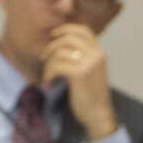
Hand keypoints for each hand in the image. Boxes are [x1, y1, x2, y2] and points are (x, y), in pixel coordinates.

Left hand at [41, 24, 117, 140]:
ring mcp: (89, 62)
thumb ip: (80, 57)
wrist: (98, 113)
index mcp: (99, 51)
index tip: (52, 36)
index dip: (65, 29)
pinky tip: (49, 86)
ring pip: (59, 53)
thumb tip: (58, 46)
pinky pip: (56, 66)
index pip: (83, 30)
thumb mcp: (88, 70)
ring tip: (48, 78)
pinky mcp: (80, 73)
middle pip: (67, 38)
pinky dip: (48, 76)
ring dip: (47, 66)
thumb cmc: (89, 94)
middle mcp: (96, 53)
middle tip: (42, 59)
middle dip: (50, 47)